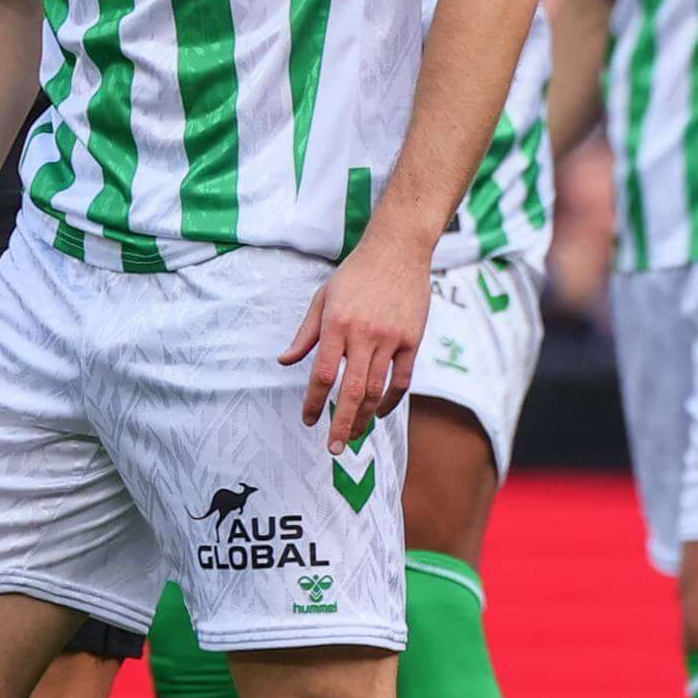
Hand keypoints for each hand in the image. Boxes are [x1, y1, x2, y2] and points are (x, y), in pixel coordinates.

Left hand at [281, 233, 426, 452]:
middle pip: (352, 390)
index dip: (315, 402)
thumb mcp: (323, 299)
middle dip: (341, 423)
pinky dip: (391, 401)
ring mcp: (391, 339)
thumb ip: (305, 334)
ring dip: (364, 417)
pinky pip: (402, 380)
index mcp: (336, 325)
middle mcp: (363, 334)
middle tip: (333, 448)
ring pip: (378, 390)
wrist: (397, 250)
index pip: (323, 374)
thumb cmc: (355, 274)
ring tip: (354, 433)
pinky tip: (379, 412)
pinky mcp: (412, 340)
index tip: (309, 420)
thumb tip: (285, 362)